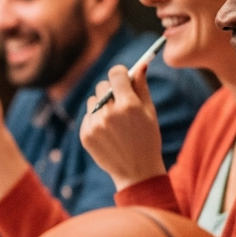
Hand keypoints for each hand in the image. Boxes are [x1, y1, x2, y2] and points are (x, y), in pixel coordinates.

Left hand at [79, 63, 166, 189]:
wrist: (137, 172)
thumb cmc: (148, 139)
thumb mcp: (150, 112)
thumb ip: (142, 87)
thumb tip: (140, 64)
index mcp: (129, 105)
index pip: (116, 74)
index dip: (120, 73)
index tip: (122, 77)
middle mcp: (110, 113)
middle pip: (102, 86)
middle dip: (111, 90)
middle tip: (120, 101)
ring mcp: (95, 125)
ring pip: (93, 101)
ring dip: (101, 105)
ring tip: (114, 121)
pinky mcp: (85, 135)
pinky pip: (88, 116)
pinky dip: (95, 120)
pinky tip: (108, 133)